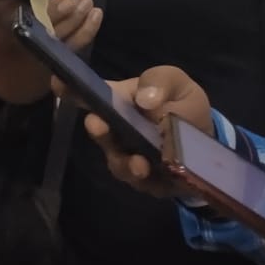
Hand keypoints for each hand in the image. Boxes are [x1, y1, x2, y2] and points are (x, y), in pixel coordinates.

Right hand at [0, 0, 101, 51]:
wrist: (7, 35)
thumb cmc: (3, 6)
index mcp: (14, 26)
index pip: (34, 23)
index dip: (52, 13)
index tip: (66, 1)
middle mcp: (33, 41)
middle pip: (55, 33)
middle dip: (70, 18)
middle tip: (80, 1)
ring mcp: (50, 49)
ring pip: (69, 41)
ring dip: (82, 22)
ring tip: (88, 2)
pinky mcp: (64, 50)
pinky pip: (78, 44)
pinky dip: (89, 30)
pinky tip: (96, 14)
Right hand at [57, 65, 212, 197]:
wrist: (206, 140)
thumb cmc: (182, 103)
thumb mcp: (177, 83)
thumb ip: (160, 81)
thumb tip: (144, 100)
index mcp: (118, 99)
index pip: (87, 93)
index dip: (69, 89)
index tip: (58, 84)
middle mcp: (115, 129)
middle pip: (98, 129)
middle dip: (98, 130)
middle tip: (97, 124)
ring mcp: (126, 155)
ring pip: (116, 161)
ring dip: (125, 163)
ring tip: (139, 164)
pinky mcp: (144, 180)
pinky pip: (139, 182)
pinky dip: (146, 181)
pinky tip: (155, 176)